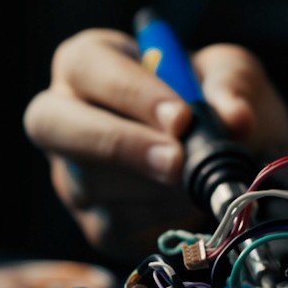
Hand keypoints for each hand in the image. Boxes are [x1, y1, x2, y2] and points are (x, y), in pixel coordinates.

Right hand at [25, 28, 287, 255]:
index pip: (87, 67)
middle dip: (116, 145)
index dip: (130, 92)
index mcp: (88, 63)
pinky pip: (115, 224)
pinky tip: (188, 202)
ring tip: (198, 179)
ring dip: (152, 187)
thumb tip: (236, 119)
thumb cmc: (214, 98)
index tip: (181, 117)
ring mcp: (71, 174)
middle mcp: (63, 115)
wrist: (231, 154)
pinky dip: (160, 216)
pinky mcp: (95, 223)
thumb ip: (232, 85)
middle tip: (175, 162)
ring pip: (89, 183)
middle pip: (51, 125)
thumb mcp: (230, 73)